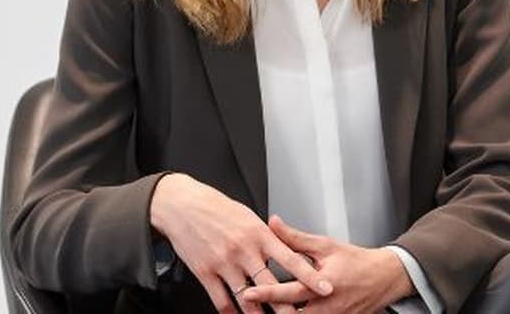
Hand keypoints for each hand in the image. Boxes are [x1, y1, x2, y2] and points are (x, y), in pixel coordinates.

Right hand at [149, 173, 334, 312]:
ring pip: (247, 298)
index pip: (292, 259)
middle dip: (288, 306)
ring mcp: (224, 263)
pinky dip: (232, 313)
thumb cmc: (217, 208)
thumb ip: (268, 236)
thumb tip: (286, 249)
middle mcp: (244, 250)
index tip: (326, 288)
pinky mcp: (205, 273)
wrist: (182, 206)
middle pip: (271, 285)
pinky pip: (221, 300)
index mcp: (260, 234)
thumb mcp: (249, 216)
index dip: (311, 276)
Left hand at [239, 215, 413, 313]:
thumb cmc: (357, 261)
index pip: (290, 291)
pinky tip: (288, 312)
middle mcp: (328, 306)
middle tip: (252, 308)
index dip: (267, 293)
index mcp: (323, 284)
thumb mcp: (325, 246)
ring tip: (268, 311)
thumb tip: (273, 224)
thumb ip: (295, 238)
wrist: (386, 277)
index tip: (248, 293)